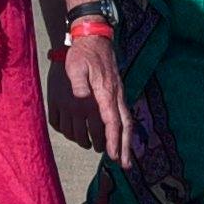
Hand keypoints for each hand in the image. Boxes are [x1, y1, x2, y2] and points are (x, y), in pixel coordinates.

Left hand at [47, 20, 134, 164]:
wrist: (95, 37)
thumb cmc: (82, 53)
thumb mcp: (76, 66)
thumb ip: (78, 82)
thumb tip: (80, 98)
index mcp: (106, 92)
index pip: (112, 120)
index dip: (112, 139)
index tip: (112, 155)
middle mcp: (116, 96)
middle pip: (125, 126)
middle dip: (125, 147)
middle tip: (125, 165)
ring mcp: (119, 94)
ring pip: (127, 122)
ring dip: (126, 142)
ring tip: (124, 158)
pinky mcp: (117, 93)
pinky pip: (124, 116)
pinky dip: (124, 131)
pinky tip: (120, 139)